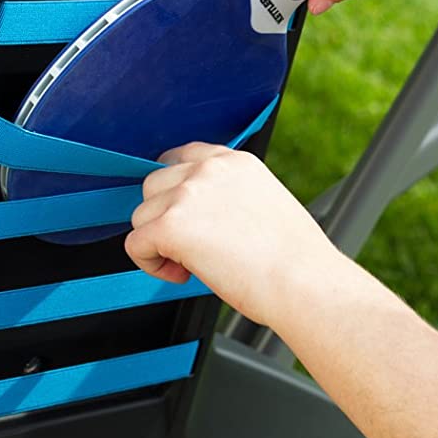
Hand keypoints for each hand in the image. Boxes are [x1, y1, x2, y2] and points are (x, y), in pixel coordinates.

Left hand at [126, 143, 345, 325]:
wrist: (303, 280)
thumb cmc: (293, 257)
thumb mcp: (266, 204)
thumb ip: (228, 196)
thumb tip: (199, 214)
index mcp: (237, 162)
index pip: (183, 156)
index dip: (174, 188)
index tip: (178, 211)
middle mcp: (210, 170)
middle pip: (153, 184)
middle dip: (163, 216)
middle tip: (191, 246)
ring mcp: (188, 194)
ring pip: (141, 216)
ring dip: (158, 242)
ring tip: (191, 264)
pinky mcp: (171, 226)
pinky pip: (135, 245)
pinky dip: (151, 265)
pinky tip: (183, 274)